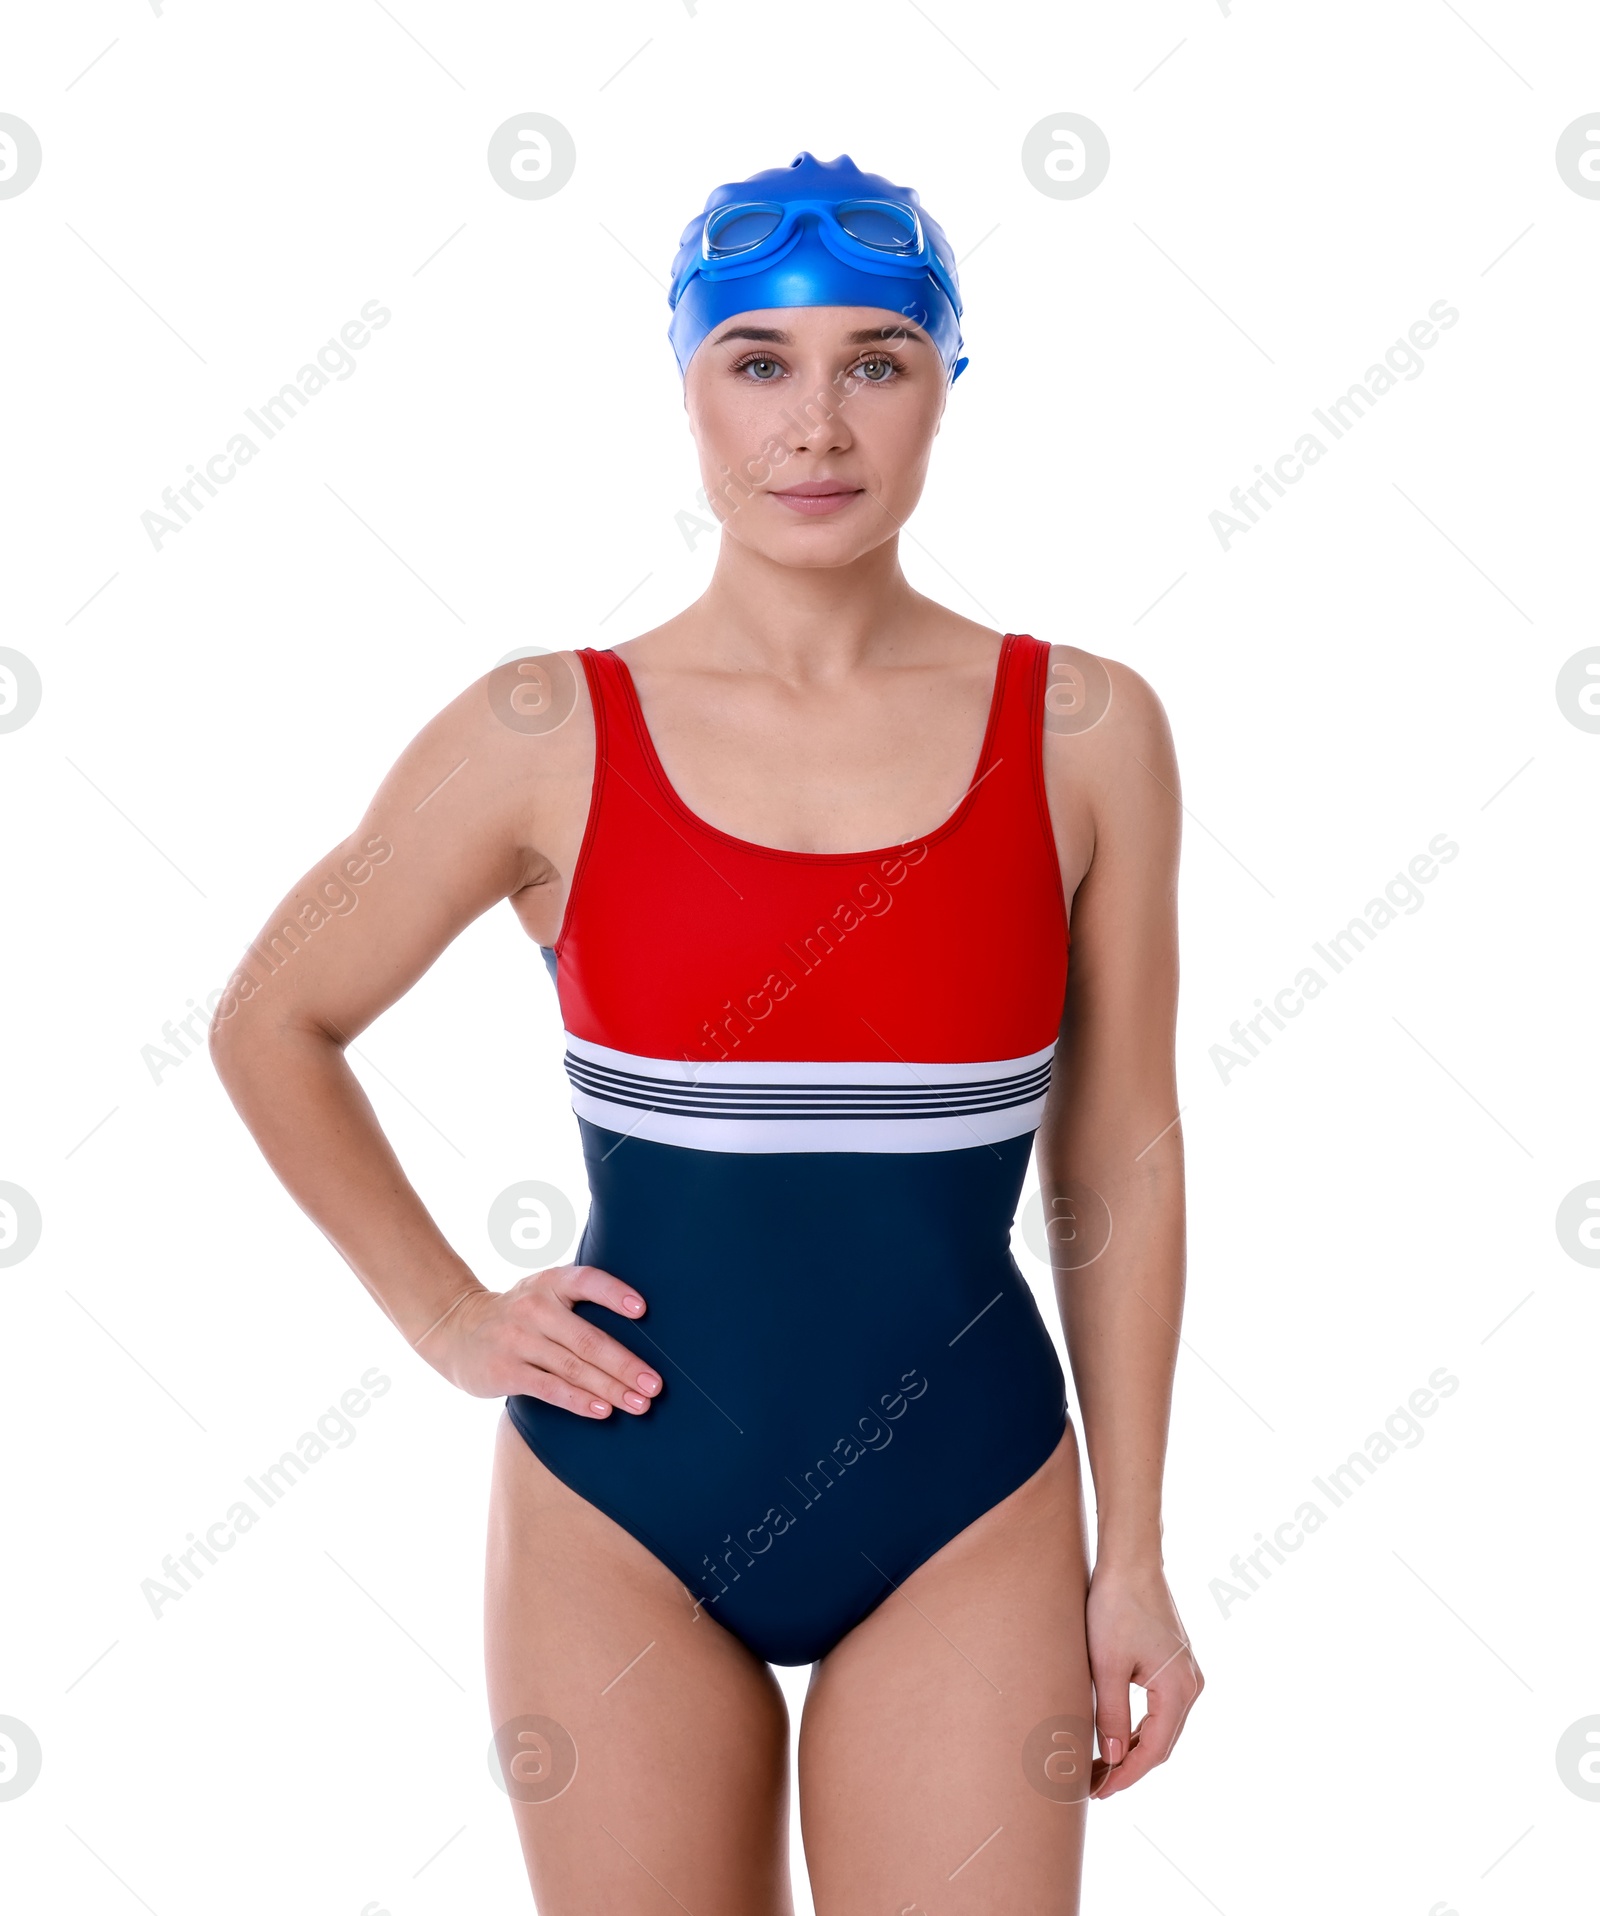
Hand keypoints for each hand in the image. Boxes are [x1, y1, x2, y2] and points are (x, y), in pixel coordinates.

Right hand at [416, 1265, 661, 1416]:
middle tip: (655, 1385)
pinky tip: (602, 1410)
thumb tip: (641, 1322)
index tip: (643, 1310)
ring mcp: (518, 1340)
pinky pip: (550, 1388)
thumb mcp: (543, 1292)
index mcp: (550, 1282)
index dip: (614, 1293)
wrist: (457, 1329)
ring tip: (639, 1404)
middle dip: (625, 1365)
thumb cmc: (519, 1314)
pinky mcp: (506, 1370)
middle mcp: (534, 1308)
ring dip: (610, 1389)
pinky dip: (579, 1401)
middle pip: (588, 1339)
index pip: (587, 1281)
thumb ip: (579, 1301)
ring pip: (573, 1368)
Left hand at [1085, 1559, 1202, 1798]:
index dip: (1125, 1775)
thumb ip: (1110, 1715)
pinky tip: (1115, 1736)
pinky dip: (1138, 1727)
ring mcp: (1186, 1674)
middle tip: (1094, 1785)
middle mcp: (1191, 1686)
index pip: (1153, 1750)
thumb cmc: (1115, 1606)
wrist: (1131, 1560)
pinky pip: (1159, 1709)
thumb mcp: (1106, 1665)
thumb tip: (1111, 1758)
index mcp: (1179, 1690)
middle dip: (1128, 1768)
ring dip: (1132, 1749)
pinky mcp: (1175, 1664)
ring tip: (1099, 1766)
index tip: (1099, 1791)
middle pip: (1161, 1744)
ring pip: (1160, 1728)